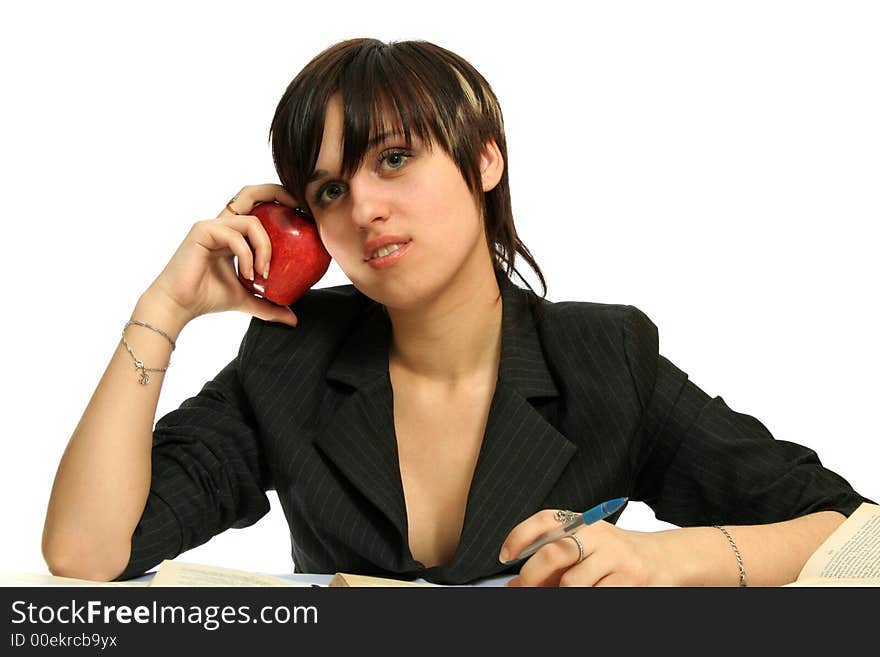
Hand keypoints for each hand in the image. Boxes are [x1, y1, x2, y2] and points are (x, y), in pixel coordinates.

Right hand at [147, 184, 300, 326]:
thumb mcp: (247, 300)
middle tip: (301, 216)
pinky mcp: (202, 231)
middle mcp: (223, 225)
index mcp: (234, 234)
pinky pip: (235, 236)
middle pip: (253, 195)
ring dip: (264, 249)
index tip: (303, 216)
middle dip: (279, 195)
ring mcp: (213, 225)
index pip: (258, 207)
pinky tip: (248, 275)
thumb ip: (269, 305)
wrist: (179, 306)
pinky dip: (247, 256)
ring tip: (262, 274)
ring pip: (251, 222)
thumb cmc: (207, 298)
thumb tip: (293, 319)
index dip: (280, 201)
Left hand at [500, 509, 683, 586]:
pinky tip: (589, 596)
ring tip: (565, 594)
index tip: (506, 556)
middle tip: (525, 588)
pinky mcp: (630, 581)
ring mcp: (616, 557)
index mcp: (582, 522)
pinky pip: (595, 597)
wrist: (665, 559)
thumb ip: (551, 566)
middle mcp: (598, 534)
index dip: (521, 535)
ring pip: (572, 583)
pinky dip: (584, 601)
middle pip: (555, 552)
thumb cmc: (616, 557)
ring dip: (562, 595)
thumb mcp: (585, 551)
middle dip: (532, 576)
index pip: (546, 520)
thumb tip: (515, 586)